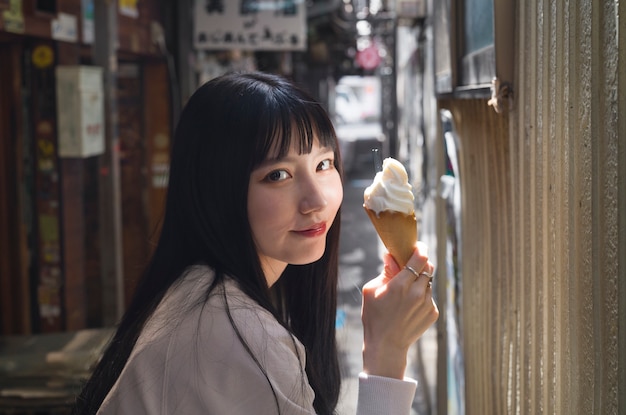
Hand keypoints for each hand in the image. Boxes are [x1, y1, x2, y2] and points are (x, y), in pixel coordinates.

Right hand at [361, 242, 438, 378]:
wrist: (386, 346)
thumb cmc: (374, 317)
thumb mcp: (372, 291)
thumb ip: (385, 272)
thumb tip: (391, 256)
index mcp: (400, 286)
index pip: (420, 258)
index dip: (420, 248)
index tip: (417, 246)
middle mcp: (417, 293)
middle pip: (428, 266)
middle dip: (421, 262)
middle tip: (411, 264)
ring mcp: (427, 304)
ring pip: (429, 282)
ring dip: (420, 280)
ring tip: (407, 291)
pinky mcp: (433, 313)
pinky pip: (430, 296)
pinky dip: (422, 295)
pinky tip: (409, 306)